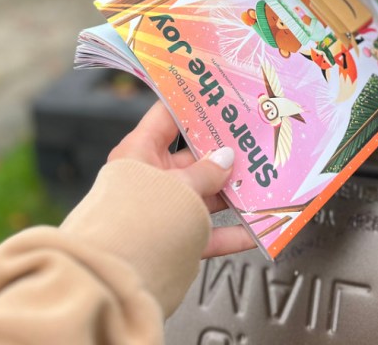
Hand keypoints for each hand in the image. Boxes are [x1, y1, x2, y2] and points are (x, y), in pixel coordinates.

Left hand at [108, 101, 255, 257]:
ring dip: (233, 192)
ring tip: (263, 183)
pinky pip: (208, 232)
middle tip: (253, 142)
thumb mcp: (178, 186)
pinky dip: (232, 232)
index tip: (221, 95)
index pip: (166, 116)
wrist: (114, 281)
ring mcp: (163, 210)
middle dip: (224, 153)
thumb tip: (226, 158)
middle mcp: (150, 179)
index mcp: (140, 153)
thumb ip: (207, 172)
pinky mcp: (174, 241)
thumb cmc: (137, 221)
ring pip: (205, 195)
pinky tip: (256, 229)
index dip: (193, 103)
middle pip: (193, 158)